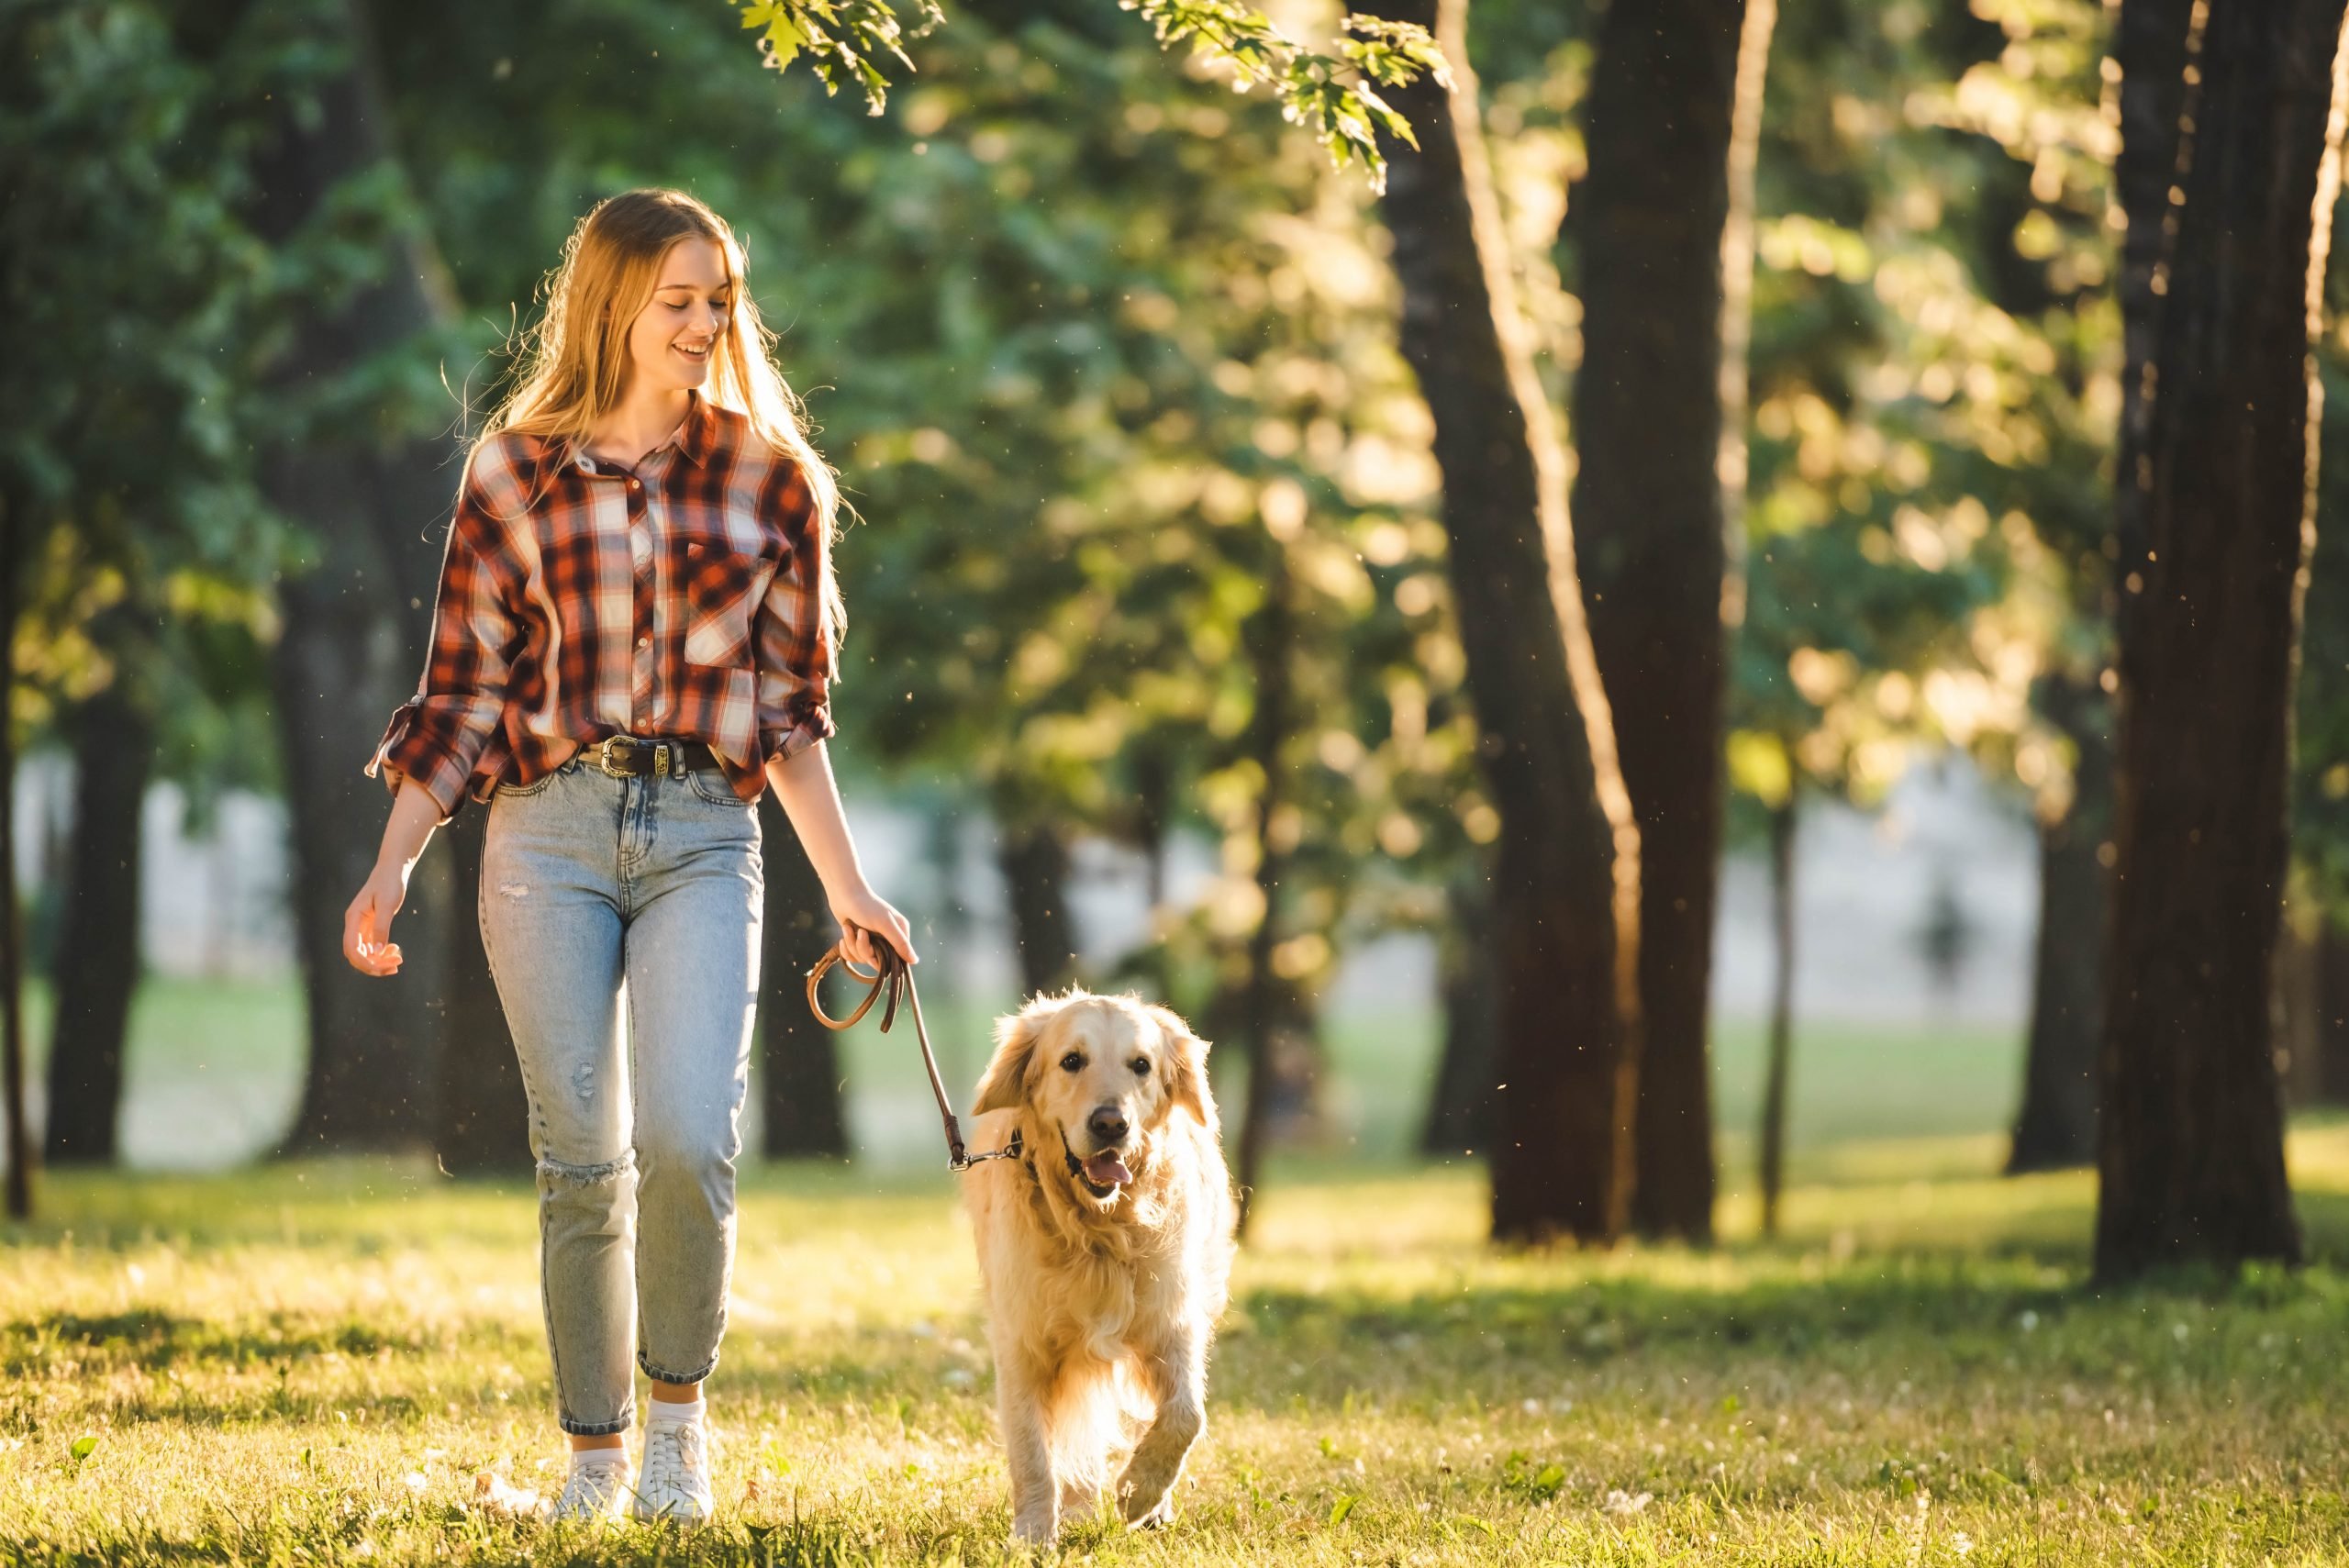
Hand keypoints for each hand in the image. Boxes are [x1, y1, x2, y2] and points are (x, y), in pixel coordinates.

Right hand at [343, 860, 411, 976]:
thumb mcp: (387, 905)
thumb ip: (381, 927)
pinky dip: (381, 952)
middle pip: (356, 954)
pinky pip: (371, 946)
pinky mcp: (369, 927)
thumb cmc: (389, 884)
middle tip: (395, 966)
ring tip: (398, 959)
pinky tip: (394, 950)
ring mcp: (360, 927)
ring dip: (379, 960)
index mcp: (353, 919)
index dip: (365, 963)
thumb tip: (378, 951)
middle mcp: (353, 925)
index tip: (383, 968)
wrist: (392, 871)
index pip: (352, 948)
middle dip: (373, 965)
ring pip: (364, 952)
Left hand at [831, 884, 915, 971]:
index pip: (896, 958)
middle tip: (860, 932)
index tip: (874, 948)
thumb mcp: (885, 924)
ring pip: (862, 958)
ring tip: (849, 928)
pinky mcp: (858, 942)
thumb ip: (900, 943)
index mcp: (899, 933)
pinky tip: (844, 935)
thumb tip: (915, 961)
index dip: (883, 958)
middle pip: (876, 960)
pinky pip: (853, 957)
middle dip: (863, 949)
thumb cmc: (866, 906)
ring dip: (852, 944)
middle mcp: (887, 939)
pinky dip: (846, 948)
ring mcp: (872, 941)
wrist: (843, 894)